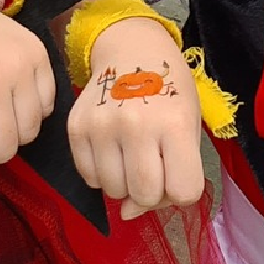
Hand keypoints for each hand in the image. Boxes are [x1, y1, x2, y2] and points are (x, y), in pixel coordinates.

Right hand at [66, 17, 205, 219]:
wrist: (131, 50)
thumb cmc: (169, 89)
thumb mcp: (188, 125)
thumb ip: (174, 173)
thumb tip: (128, 214)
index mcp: (174, 123)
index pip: (184, 191)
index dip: (183, 188)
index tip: (179, 169)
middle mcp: (136, 125)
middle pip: (144, 195)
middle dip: (152, 190)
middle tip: (154, 165)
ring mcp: (102, 126)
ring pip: (114, 191)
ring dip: (126, 182)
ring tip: (132, 153)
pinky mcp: (76, 128)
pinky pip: (89, 178)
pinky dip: (102, 173)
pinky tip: (112, 148)